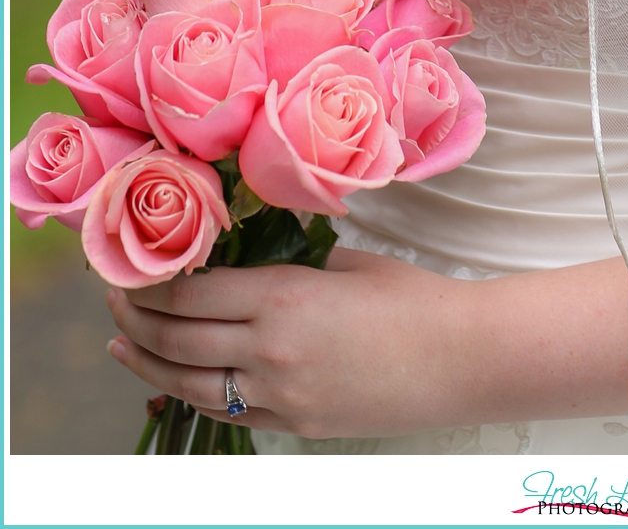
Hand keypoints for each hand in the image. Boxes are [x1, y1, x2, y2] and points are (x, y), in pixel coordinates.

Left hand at [105, 246, 472, 439]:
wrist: (460, 357)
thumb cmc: (413, 298)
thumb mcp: (347, 262)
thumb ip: (294, 261)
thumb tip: (253, 255)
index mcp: (284, 296)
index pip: (191, 293)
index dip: (151, 282)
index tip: (130, 265)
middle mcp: (271, 348)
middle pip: (178, 338)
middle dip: (135, 317)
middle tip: (113, 297)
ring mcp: (281, 393)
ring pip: (190, 382)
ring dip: (147, 362)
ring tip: (121, 344)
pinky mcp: (297, 424)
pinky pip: (229, 411)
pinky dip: (192, 393)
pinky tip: (175, 381)